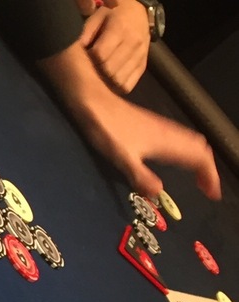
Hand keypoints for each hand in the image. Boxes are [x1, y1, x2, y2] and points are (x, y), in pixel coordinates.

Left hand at [38, 42, 220, 199]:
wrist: (93, 103)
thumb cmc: (106, 130)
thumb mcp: (121, 158)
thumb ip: (140, 176)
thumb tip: (159, 193)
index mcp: (166, 142)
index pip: (200, 158)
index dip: (210, 176)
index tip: (212, 194)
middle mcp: (169, 133)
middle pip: (200, 149)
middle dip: (207, 169)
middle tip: (205, 188)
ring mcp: (161, 127)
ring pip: (191, 142)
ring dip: (198, 159)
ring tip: (196, 177)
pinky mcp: (152, 125)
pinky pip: (180, 138)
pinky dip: (186, 150)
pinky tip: (175, 158)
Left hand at [79, 0, 150, 92]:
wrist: (139, 16)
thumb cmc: (113, 17)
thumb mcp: (98, 16)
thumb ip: (87, 31)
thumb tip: (79, 48)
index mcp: (120, 28)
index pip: (100, 54)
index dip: (91, 59)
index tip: (88, 57)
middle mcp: (133, 42)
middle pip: (110, 69)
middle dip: (98, 71)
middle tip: (94, 67)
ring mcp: (140, 55)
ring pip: (119, 80)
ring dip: (107, 81)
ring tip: (102, 73)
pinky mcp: (142, 66)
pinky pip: (128, 85)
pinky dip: (117, 86)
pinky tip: (111, 79)